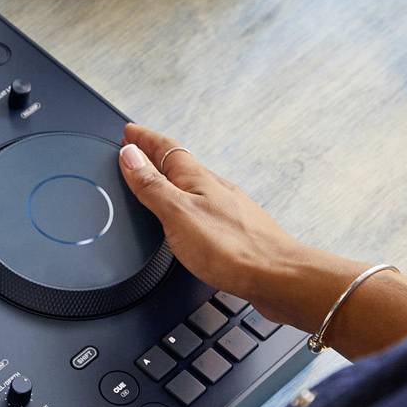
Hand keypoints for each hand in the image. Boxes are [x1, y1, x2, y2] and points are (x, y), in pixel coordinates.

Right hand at [117, 123, 331, 328]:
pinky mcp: (232, 228)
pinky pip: (201, 203)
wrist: (276, 275)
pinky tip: (186, 212)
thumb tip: (130, 157)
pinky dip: (184, 199)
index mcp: (197, 179)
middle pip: (178, 163)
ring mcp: (225, 207)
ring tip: (154, 176)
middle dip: (154, 154)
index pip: (165, 148)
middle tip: (137, 148)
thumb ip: (152, 186)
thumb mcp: (179, 214)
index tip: (129, 131)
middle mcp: (213, 188)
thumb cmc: (233, 247)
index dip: (144, 138)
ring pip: (191, 183)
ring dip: (169, 176)